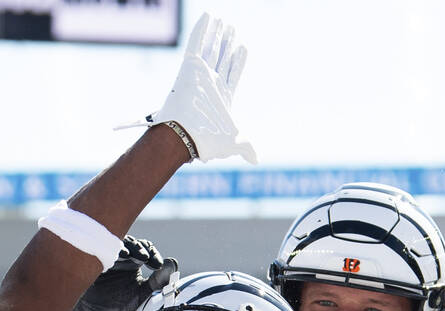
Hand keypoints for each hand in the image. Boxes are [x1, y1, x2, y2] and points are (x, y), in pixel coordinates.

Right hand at [74, 236, 178, 310]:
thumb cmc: (123, 310)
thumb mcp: (144, 293)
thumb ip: (160, 280)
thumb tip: (173, 263)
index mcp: (131, 262)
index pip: (143, 248)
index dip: (151, 253)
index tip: (156, 264)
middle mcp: (118, 258)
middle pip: (130, 243)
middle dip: (139, 248)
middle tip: (146, 258)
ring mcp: (104, 259)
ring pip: (116, 244)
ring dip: (126, 247)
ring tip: (134, 255)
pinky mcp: (91, 264)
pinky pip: (100, 252)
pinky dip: (110, 251)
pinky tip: (119, 255)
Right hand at [121, 13, 256, 163]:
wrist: (187, 137)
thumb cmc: (209, 142)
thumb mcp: (235, 143)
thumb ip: (246, 147)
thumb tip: (256, 159)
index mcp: (222, 98)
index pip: (232, 74)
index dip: (238, 61)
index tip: (242, 47)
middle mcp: (211, 84)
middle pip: (222, 58)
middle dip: (227, 43)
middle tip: (231, 29)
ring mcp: (201, 74)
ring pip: (212, 48)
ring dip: (217, 34)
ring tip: (223, 21)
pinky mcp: (190, 67)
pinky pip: (197, 43)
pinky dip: (202, 29)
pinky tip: (209, 16)